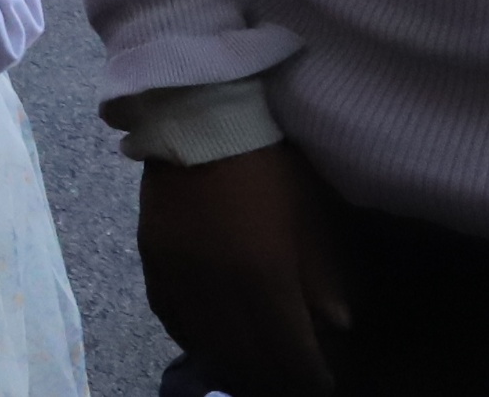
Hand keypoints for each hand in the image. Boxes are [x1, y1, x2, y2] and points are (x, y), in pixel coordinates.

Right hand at [139, 144, 346, 396]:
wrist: (203, 119)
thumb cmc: (272, 166)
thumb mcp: (312, 218)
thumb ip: (322, 277)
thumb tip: (337, 324)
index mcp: (265, 276)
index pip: (289, 351)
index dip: (308, 376)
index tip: (322, 384)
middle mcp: (218, 286)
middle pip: (245, 356)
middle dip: (270, 376)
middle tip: (286, 380)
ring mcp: (179, 273)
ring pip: (204, 341)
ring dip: (230, 361)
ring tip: (249, 367)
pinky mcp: (151, 257)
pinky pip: (167, 312)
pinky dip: (188, 334)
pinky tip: (204, 339)